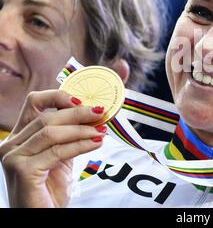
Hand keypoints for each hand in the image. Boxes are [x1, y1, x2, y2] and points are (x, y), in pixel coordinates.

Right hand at [0, 90, 106, 206]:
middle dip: (78, 113)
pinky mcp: (23, 170)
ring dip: (81, 129)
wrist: (43, 215)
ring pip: (51, 132)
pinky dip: (80, 145)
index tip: (82, 100)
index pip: (34, 102)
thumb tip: (93, 114)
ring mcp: (14, 157)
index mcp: (19, 136)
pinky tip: (96, 143)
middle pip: (46, 116)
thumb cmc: (50, 188)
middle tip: (100, 112)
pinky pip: (57, 151)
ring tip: (101, 130)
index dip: (58, 96)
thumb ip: (69, 135)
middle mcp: (11, 144)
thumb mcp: (60, 155)